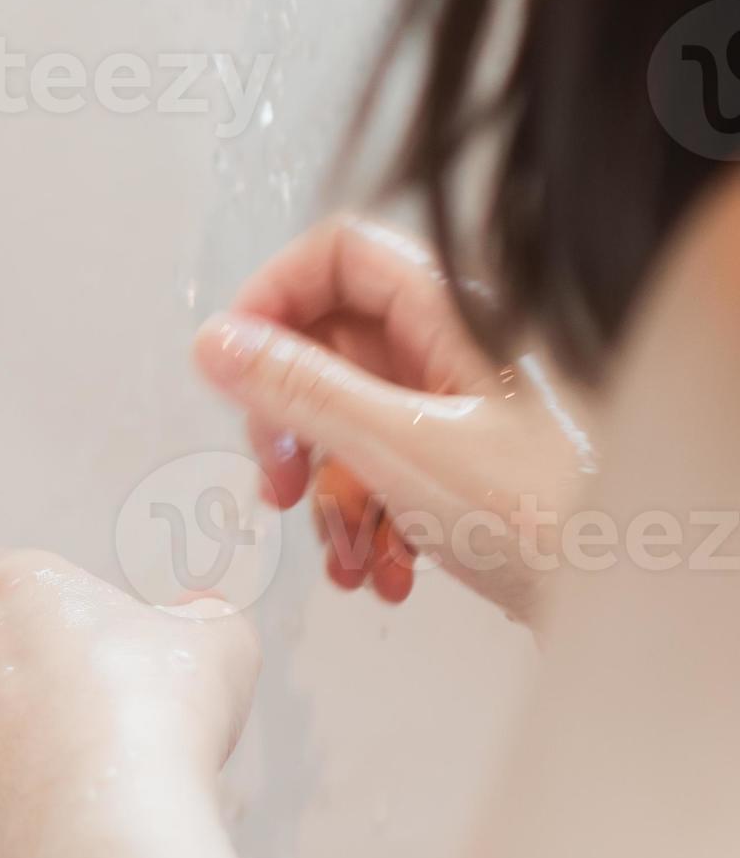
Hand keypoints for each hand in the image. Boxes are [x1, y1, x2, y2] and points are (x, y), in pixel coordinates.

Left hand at [0, 551, 257, 857]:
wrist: (114, 834)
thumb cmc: (159, 721)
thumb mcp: (215, 644)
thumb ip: (201, 616)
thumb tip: (199, 613)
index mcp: (3, 591)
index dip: (15, 608)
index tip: (54, 640)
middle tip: (55, 716)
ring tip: (41, 779)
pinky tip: (31, 832)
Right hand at [192, 216, 593, 622]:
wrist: (638, 603)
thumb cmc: (559, 521)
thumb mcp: (399, 448)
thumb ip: (299, 390)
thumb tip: (219, 345)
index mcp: (457, 312)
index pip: (338, 254)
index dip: (273, 299)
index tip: (234, 360)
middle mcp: (464, 345)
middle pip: (333, 343)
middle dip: (291, 419)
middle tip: (280, 470)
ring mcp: (468, 402)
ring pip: (353, 415)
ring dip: (329, 487)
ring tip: (341, 541)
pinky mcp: (472, 458)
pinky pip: (386, 463)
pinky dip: (369, 514)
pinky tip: (383, 561)